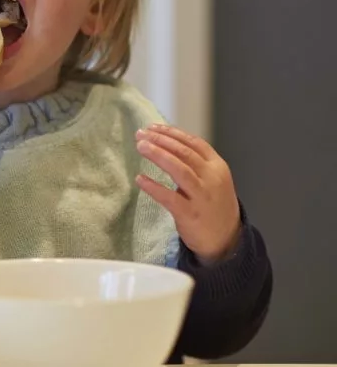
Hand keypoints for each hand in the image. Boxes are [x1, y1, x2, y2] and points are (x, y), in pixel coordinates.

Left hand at [135, 124, 240, 263]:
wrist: (226, 239)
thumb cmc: (212, 205)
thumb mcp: (212, 179)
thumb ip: (195, 163)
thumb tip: (165, 142)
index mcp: (217, 167)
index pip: (194, 143)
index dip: (172, 133)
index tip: (152, 127)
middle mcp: (212, 179)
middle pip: (185, 153)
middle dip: (161, 141)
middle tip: (140, 134)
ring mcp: (202, 197)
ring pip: (180, 170)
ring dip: (159, 156)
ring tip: (141, 146)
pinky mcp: (191, 214)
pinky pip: (170, 198)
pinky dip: (154, 187)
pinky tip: (140, 179)